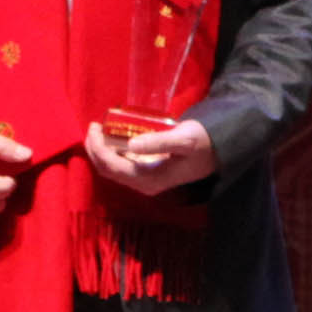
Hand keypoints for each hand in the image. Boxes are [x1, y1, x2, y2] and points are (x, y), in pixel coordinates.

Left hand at [83, 118, 216, 195]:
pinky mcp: (147, 176)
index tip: (95, 126)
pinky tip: (112, 140)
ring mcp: (145, 182)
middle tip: (93, 127)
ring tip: (99, 132)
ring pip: (112, 170)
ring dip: (101, 152)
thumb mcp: (183, 139)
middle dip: (94, 150)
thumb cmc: (202, 144)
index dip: (98, 148)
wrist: (218, 153)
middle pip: (107, 170)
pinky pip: (121, 168)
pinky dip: (111, 154)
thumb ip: (158, 141)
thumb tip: (131, 143)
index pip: (112, 166)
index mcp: (149, 178)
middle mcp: (144, 184)